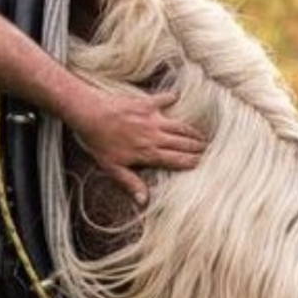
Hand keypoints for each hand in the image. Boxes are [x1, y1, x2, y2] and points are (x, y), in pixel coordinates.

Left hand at [68, 89, 206, 204]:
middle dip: (198, 147)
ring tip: (202, 134)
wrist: (89, 114)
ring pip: (180, 125)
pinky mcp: (145, 103)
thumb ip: (130, 183)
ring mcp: (152, 118)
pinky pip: (163, 99)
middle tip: (208, 150)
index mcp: (148, 153)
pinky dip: (170, 98)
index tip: (203, 164)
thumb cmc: (98, 142)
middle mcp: (155, 136)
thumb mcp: (112, 168)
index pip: (178, 160)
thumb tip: (144, 201)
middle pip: (183, 143)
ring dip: (192, 130)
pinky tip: (176, 96)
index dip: (192, 162)